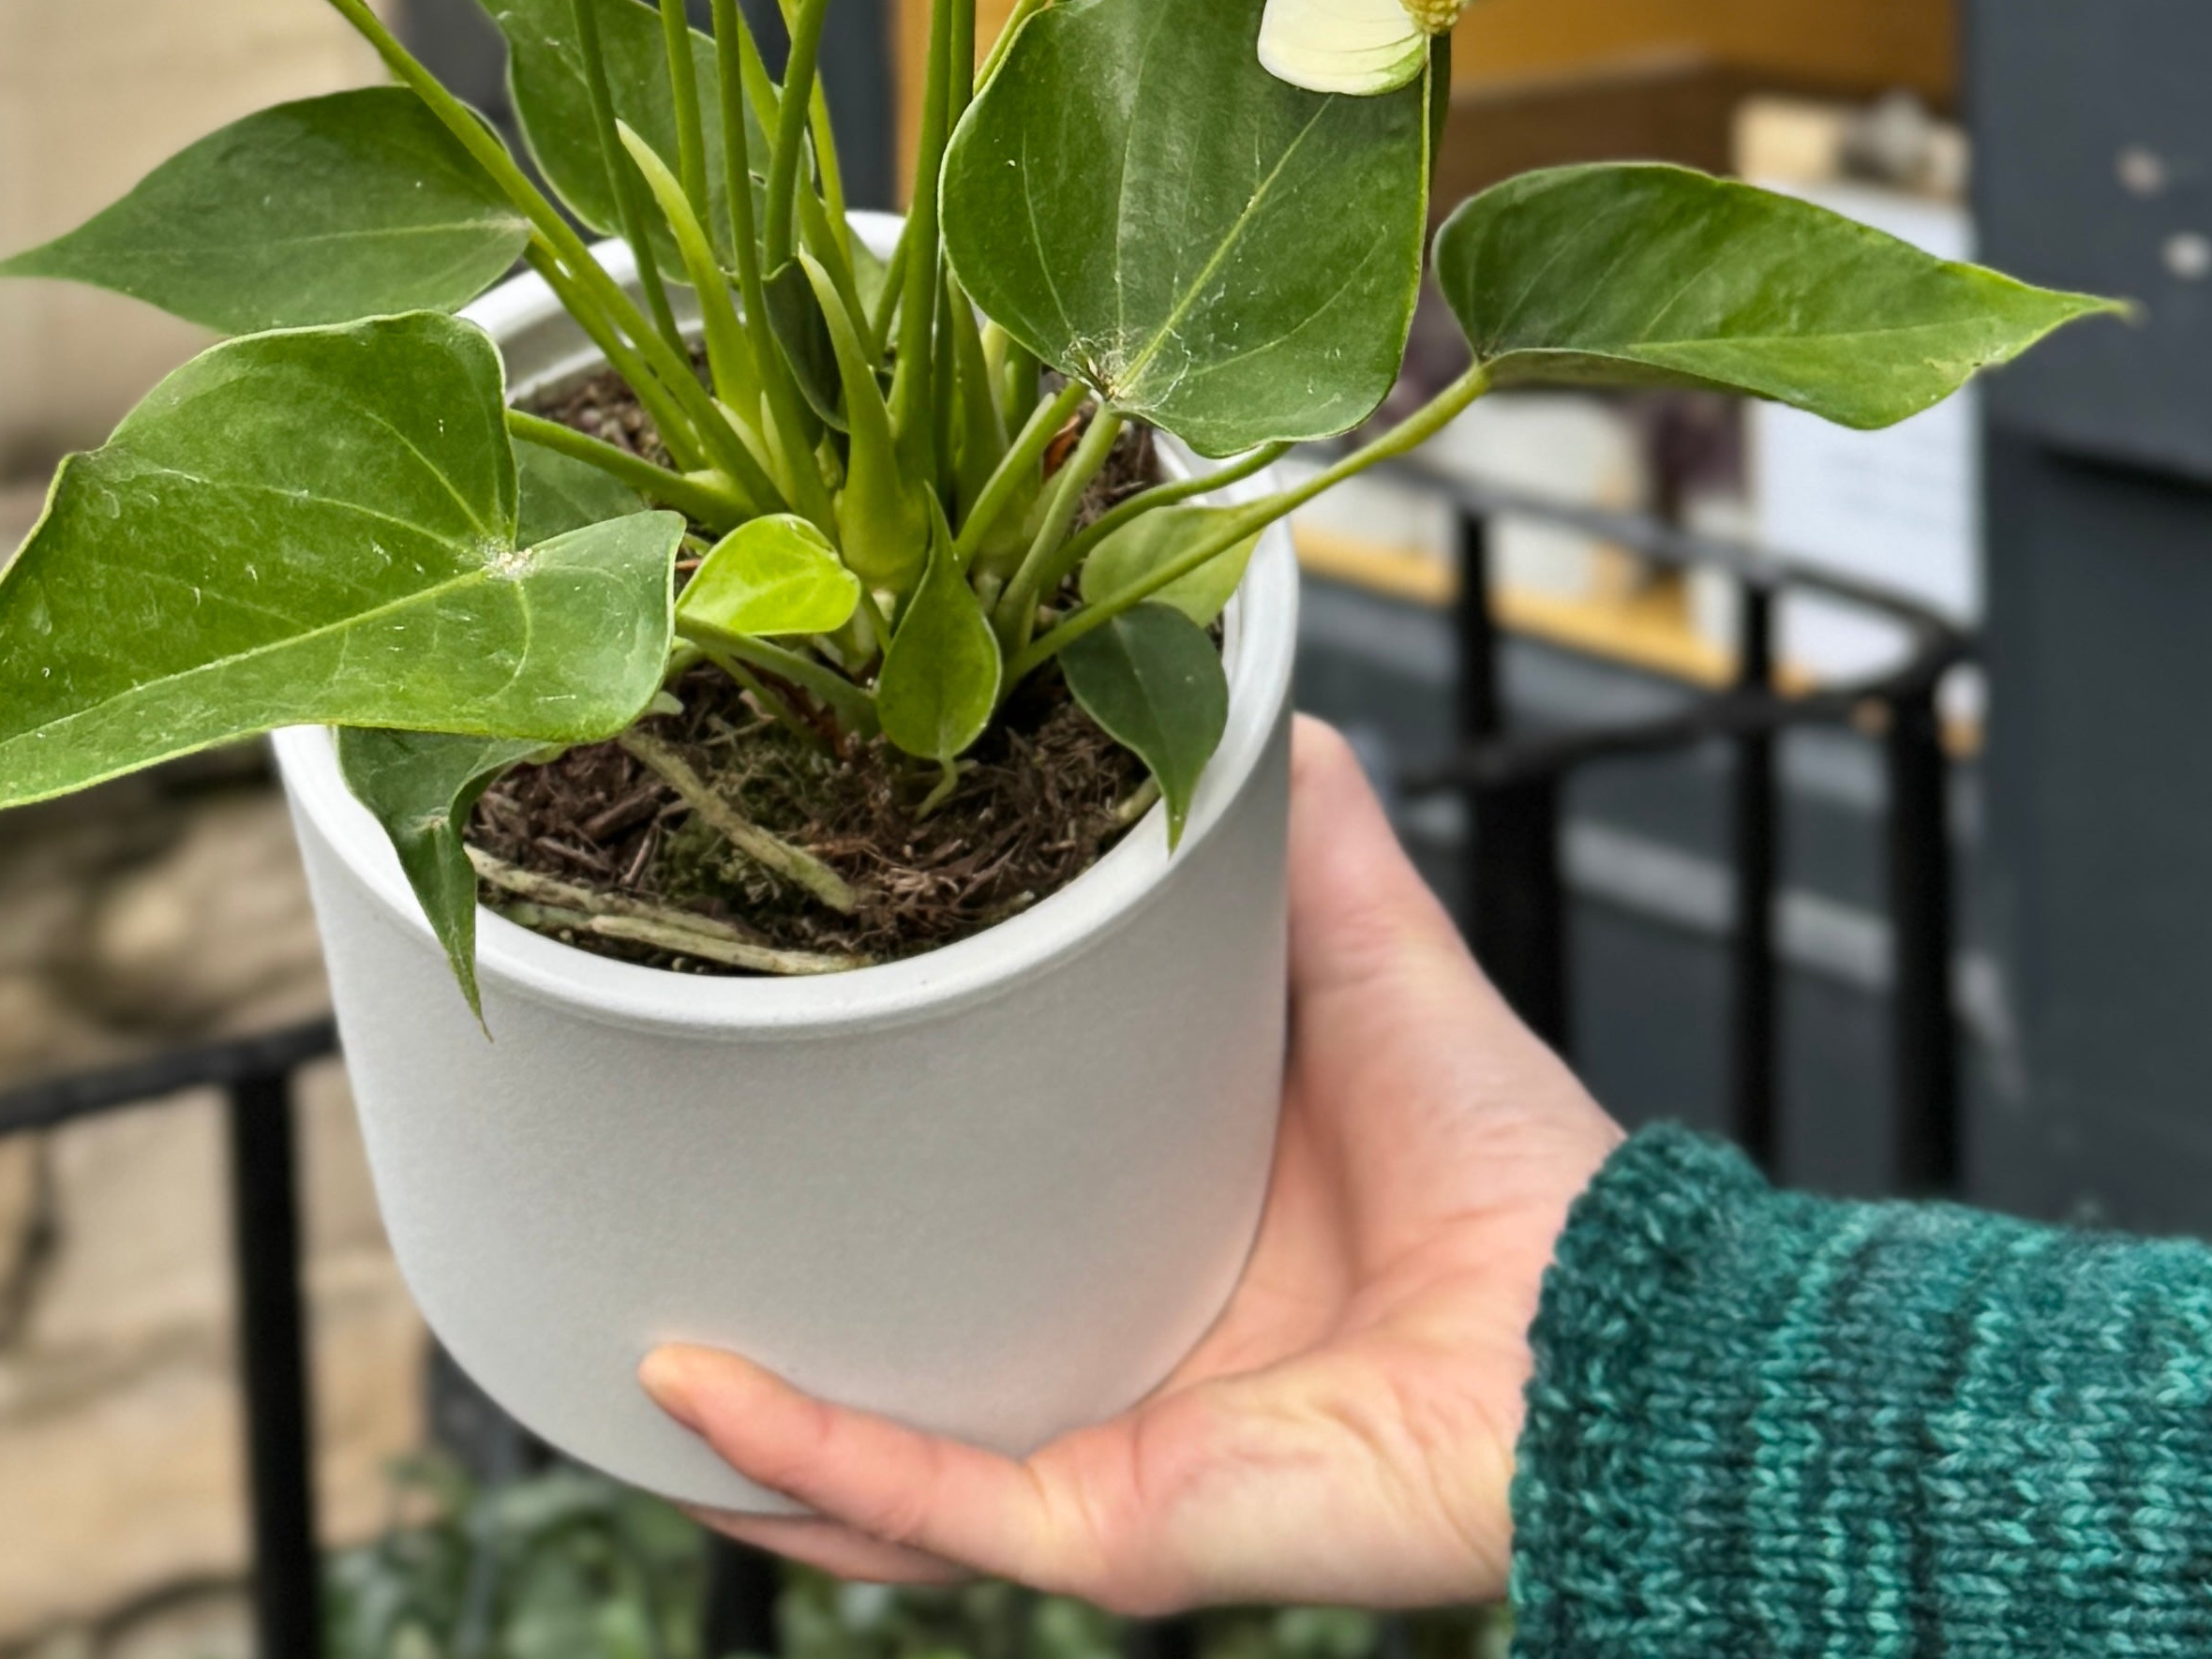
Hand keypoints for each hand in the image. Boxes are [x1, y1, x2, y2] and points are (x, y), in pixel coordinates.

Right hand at [642, 715, 1620, 1617]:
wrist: (1610, 1330)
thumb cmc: (1512, 1160)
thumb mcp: (1365, 954)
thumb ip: (1298, 827)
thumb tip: (1245, 687)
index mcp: (1167, 1226)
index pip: (984, 1198)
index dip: (877, 1138)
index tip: (768, 1038)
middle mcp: (1120, 1350)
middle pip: (905, 1344)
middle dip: (771, 1303)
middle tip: (638, 1204)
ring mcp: (1105, 1451)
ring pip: (873, 1461)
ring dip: (740, 1416)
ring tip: (601, 1334)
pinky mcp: (1114, 1523)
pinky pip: (928, 1507)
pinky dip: (806, 1454)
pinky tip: (692, 1386)